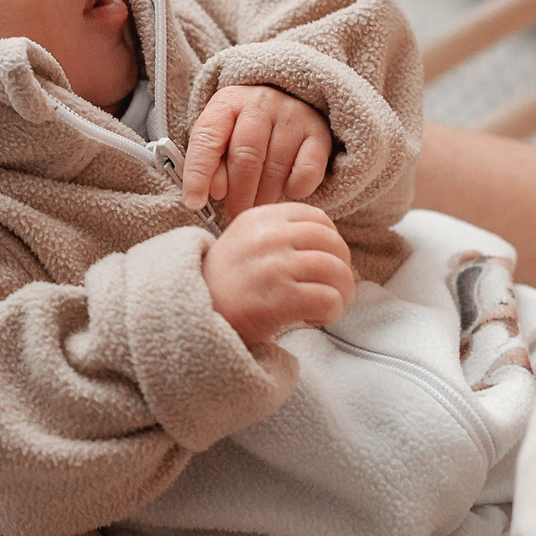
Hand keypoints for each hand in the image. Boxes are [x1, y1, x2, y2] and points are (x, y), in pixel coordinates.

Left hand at [180, 86, 332, 218]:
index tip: (193, 203)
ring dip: (263, 197)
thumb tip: (216, 191)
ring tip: (256, 209)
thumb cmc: (245, 128)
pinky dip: (295, 189)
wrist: (289, 99)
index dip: (198, 173)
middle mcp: (260, 104)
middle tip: (233, 217)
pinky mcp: (319, 133)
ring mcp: (293, 116)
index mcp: (227, 103)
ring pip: (275, 167)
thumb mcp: (221, 138)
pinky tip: (286, 192)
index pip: (207, 138)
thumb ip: (212, 162)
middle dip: (237, 194)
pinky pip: (306, 171)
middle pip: (245, 157)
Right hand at [201, 203, 353, 347]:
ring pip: (336, 271)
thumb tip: (329, 238)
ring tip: (327, 305)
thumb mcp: (245, 241)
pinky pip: (329, 299)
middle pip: (332, 243)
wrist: (193, 316)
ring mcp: (275, 267)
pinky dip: (330, 312)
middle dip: (342, 267)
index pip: (317, 218)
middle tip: (334, 286)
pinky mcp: (281, 299)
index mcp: (260, 219)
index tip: (326, 258)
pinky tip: (312, 318)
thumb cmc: (226, 285)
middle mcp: (268, 238)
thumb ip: (279, 232)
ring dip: (341, 292)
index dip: (331, 240)